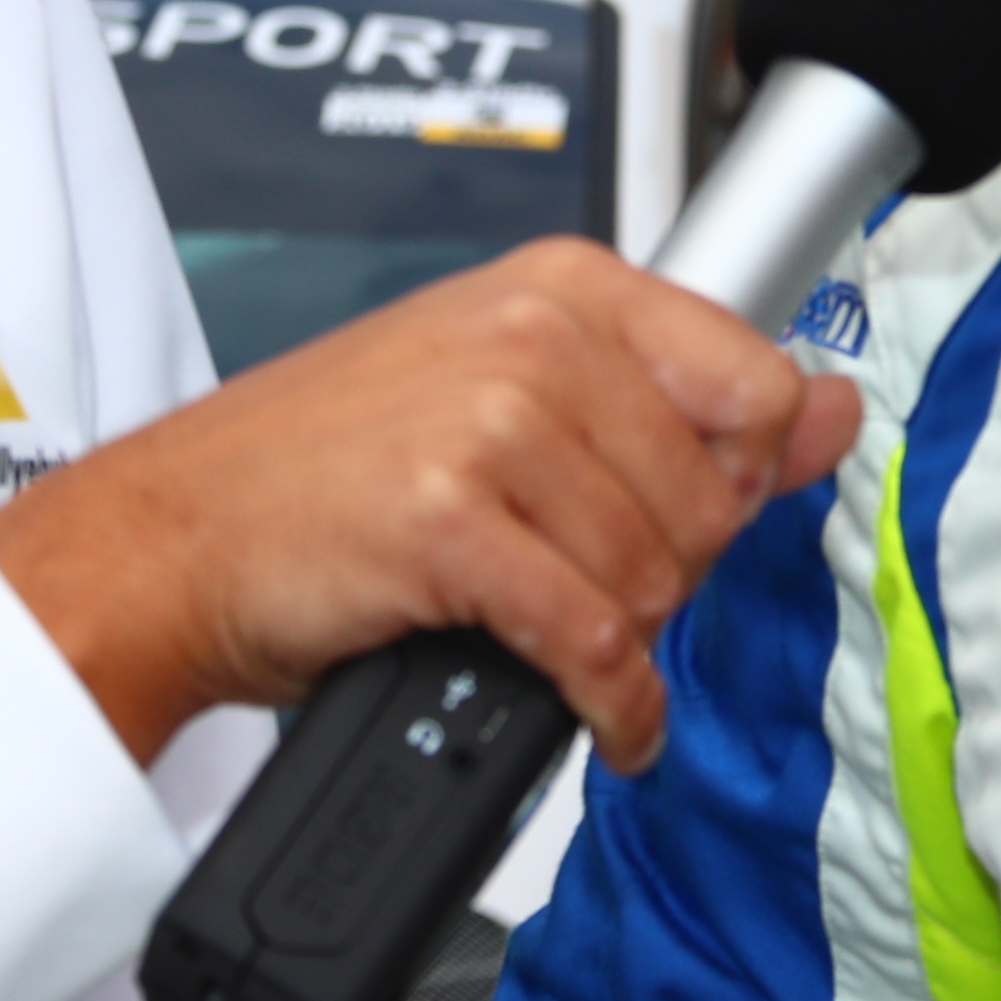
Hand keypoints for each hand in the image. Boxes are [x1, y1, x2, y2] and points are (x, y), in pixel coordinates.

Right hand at [0, 240, 855, 771]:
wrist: (172, 537)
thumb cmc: (326, 468)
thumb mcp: (507, 389)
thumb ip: (679, 396)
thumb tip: (828, 407)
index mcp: (561, 286)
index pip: (754, 384)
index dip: (739, 479)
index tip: (693, 515)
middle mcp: (533, 338)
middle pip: (711, 499)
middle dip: (669, 573)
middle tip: (589, 586)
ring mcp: (489, 424)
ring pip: (656, 577)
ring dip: (625, 640)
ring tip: (558, 632)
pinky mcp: (449, 523)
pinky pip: (593, 642)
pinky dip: (611, 706)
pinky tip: (597, 715)